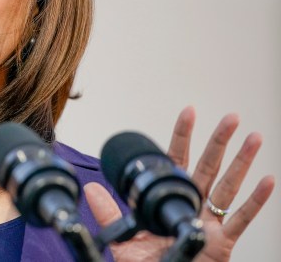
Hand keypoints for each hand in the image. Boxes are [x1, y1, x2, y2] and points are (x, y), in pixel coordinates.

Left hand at [85, 106, 274, 260]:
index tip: (189, 112)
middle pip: (208, 167)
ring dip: (242, 162)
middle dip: (219, 142)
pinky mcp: (222, 242)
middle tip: (231, 118)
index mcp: (170, 200)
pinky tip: (267, 181)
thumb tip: (91, 189)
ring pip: (228, 186)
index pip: (177, 161)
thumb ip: (110, 213)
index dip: (183, 137)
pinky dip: (256, 200)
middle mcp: (193, 206)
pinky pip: (242, 218)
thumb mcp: (125, 238)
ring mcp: (210, 222)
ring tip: (254, 138)